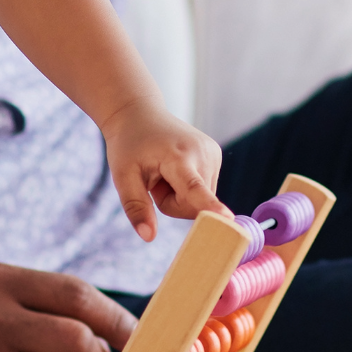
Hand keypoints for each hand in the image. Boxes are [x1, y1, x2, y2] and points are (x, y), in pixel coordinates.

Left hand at [100, 96, 225, 240]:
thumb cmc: (129, 145)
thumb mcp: (122, 177)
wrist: (140, 114)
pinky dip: (188, 187)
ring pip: (201, 200)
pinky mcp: (217, 156)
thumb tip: (148, 237)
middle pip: (194, 205)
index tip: (229, 219)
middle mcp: (203, 153)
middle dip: (172, 203)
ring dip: (180, 196)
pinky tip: (176, 169)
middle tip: (155, 180)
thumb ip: (136, 207)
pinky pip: (204, 191)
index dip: (211, 207)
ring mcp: (213, 153)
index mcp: (178, 157)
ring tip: (165, 172)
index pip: (195, 188)